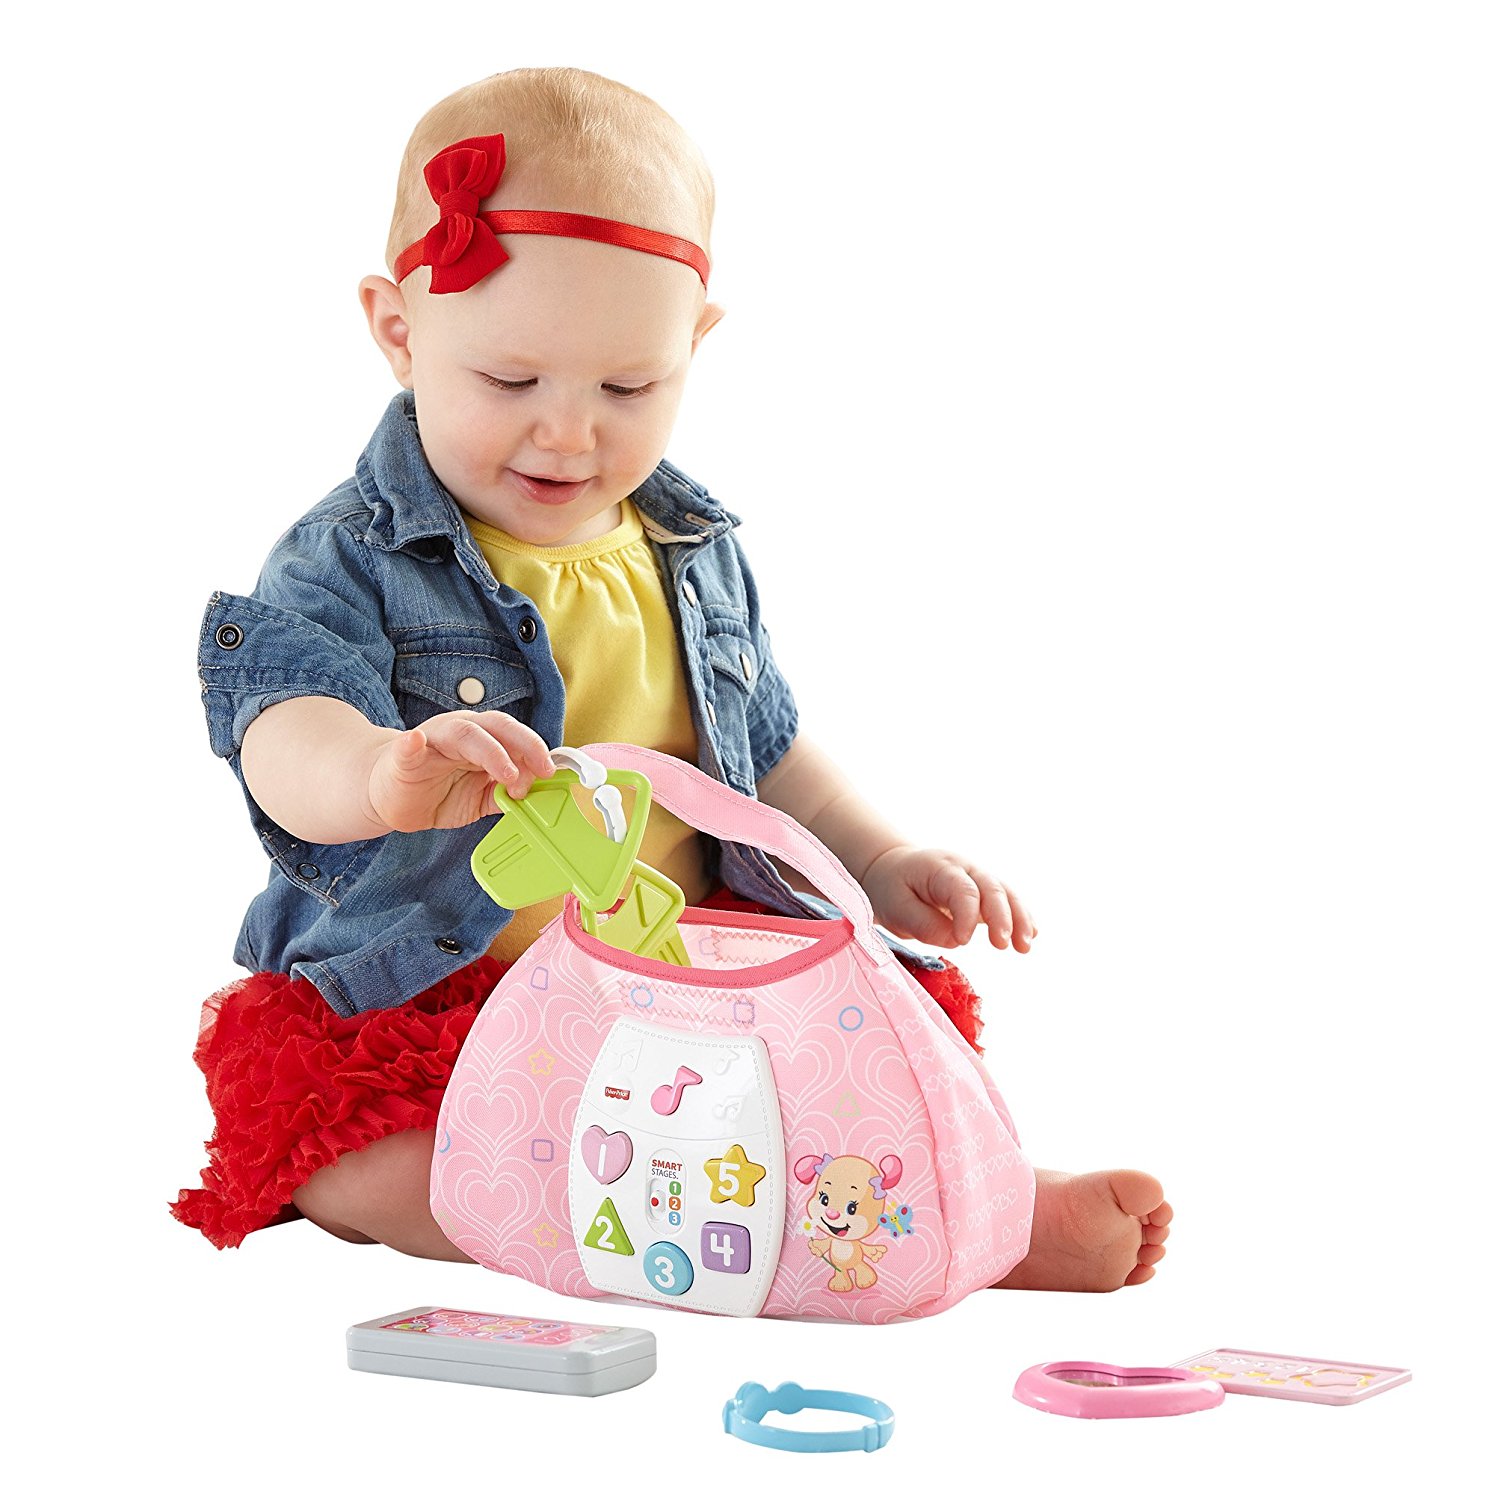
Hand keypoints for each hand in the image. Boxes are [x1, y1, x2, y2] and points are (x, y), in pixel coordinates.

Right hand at [364, 711, 555, 833]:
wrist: (389, 797)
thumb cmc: (435, 791)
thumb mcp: (478, 798)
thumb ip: (504, 794)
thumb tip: (536, 794)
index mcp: (482, 740)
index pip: (515, 736)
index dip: (536, 751)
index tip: (551, 772)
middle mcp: (461, 732)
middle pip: (497, 726)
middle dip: (524, 745)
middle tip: (540, 770)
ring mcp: (432, 740)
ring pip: (464, 732)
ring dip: (490, 750)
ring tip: (506, 772)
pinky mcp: (402, 755)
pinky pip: (408, 745)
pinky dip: (412, 743)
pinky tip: (414, 742)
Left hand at [860, 846, 1036, 951]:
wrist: (894, 868)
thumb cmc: (892, 888)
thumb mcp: (895, 907)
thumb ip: (923, 924)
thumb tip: (957, 940)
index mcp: (939, 868)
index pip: (961, 890)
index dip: (966, 915)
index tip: (963, 940)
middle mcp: (964, 868)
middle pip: (991, 888)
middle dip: (1001, 916)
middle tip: (1003, 945)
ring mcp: (977, 878)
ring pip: (1006, 893)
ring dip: (1019, 918)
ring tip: (1025, 946)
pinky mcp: (984, 892)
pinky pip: (1007, 901)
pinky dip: (1021, 917)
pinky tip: (1031, 935)